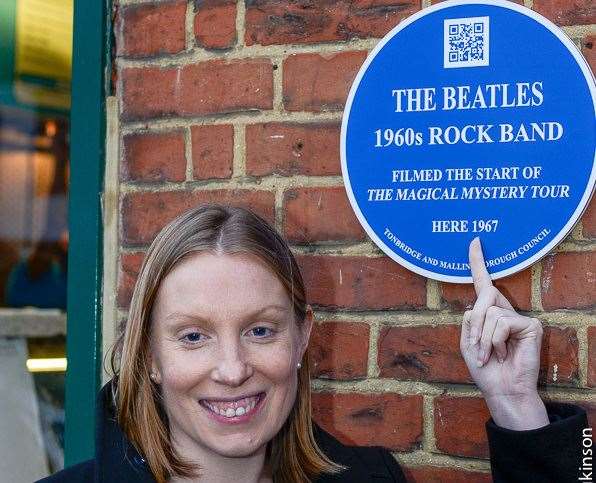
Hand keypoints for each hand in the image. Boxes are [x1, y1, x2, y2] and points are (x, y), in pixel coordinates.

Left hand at [459, 238, 548, 429]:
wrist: (502, 389)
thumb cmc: (485, 368)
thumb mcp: (468, 342)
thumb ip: (469, 319)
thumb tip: (478, 303)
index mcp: (489, 312)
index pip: (484, 283)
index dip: (478, 263)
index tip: (474, 241)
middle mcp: (505, 310)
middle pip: (484, 295)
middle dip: (476, 322)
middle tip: (478, 348)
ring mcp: (519, 317)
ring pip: (490, 311)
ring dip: (483, 337)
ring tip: (491, 353)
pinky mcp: (531, 325)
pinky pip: (502, 322)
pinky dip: (495, 340)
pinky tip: (503, 353)